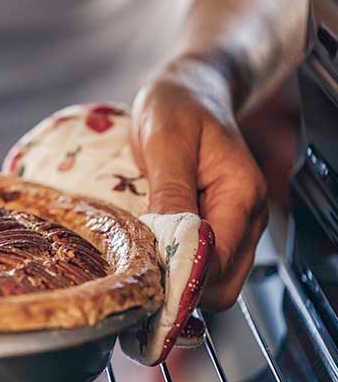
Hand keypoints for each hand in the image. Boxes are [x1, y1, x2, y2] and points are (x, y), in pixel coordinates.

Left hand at [131, 57, 267, 309]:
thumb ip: (170, 191)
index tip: (143, 284)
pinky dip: (176, 270)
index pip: (218, 262)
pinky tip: (147, 260)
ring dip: (176, 282)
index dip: (181, 280)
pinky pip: (202, 265)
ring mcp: (233, 226)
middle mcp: (246, 217)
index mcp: (241, 195)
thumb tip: (167, 241)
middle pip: (221, 284)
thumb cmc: (178, 108)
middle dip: (180, 289)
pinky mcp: (215, 228)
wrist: (190, 92)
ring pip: (212, 281)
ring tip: (138, 269)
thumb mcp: (166, 142)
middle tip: (134, 281)